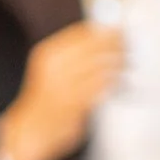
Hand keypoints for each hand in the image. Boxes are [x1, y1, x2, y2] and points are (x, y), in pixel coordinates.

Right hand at [0, 22, 126, 159]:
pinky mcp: (77, 103)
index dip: (105, 30)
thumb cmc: (45, 98)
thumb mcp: (50, 68)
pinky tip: (121, 82)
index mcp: (48, 54)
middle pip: (95, 46)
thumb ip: (72, 52)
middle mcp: (55, 67)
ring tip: (127, 64)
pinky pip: (104, 86)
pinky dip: (116, 82)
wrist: (31, 130)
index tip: (119, 30)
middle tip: (128, 46)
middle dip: (116, 44)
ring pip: (103, 65)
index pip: (83, 33)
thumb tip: (103, 35)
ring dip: (120, 63)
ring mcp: (65, 85)